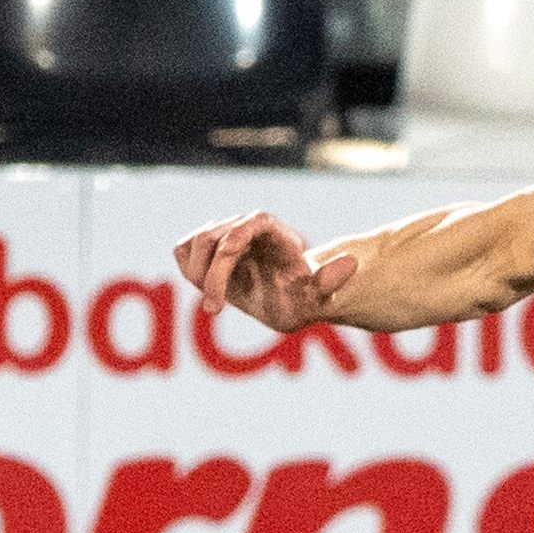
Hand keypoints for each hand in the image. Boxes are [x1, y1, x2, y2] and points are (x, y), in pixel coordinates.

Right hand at [174, 211, 359, 329]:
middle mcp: (246, 226)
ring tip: (214, 305)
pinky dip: (189, 270)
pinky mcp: (205, 246)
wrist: (287, 300)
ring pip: (194, 242)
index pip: (252, 222)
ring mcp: (223, 233)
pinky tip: (208, 291)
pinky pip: (182, 250)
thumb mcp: (318, 298)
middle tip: (215, 311)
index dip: (236, 239)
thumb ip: (330, 283)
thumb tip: (351, 263)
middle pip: (215, 237)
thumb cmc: (303, 298)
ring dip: (198, 275)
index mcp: (275, 232)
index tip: (228, 260)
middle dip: (211, 275)